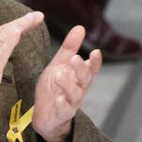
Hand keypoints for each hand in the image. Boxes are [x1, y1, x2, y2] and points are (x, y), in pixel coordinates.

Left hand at [33, 26, 100, 141]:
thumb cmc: (54, 87)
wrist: (45, 115)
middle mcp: (78, 89)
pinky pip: (64, 110)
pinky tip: (58, 99)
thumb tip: (80, 27)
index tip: (96, 52)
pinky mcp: (61, 114)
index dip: (95, 61)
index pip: (91, 68)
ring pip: (75, 94)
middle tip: (75, 58)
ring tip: (61, 75)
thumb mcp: (59, 65)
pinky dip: (62, 104)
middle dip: (81, 69)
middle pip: (85, 79)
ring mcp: (71, 102)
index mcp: (78, 77)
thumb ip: (69, 49)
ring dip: (69, 84)